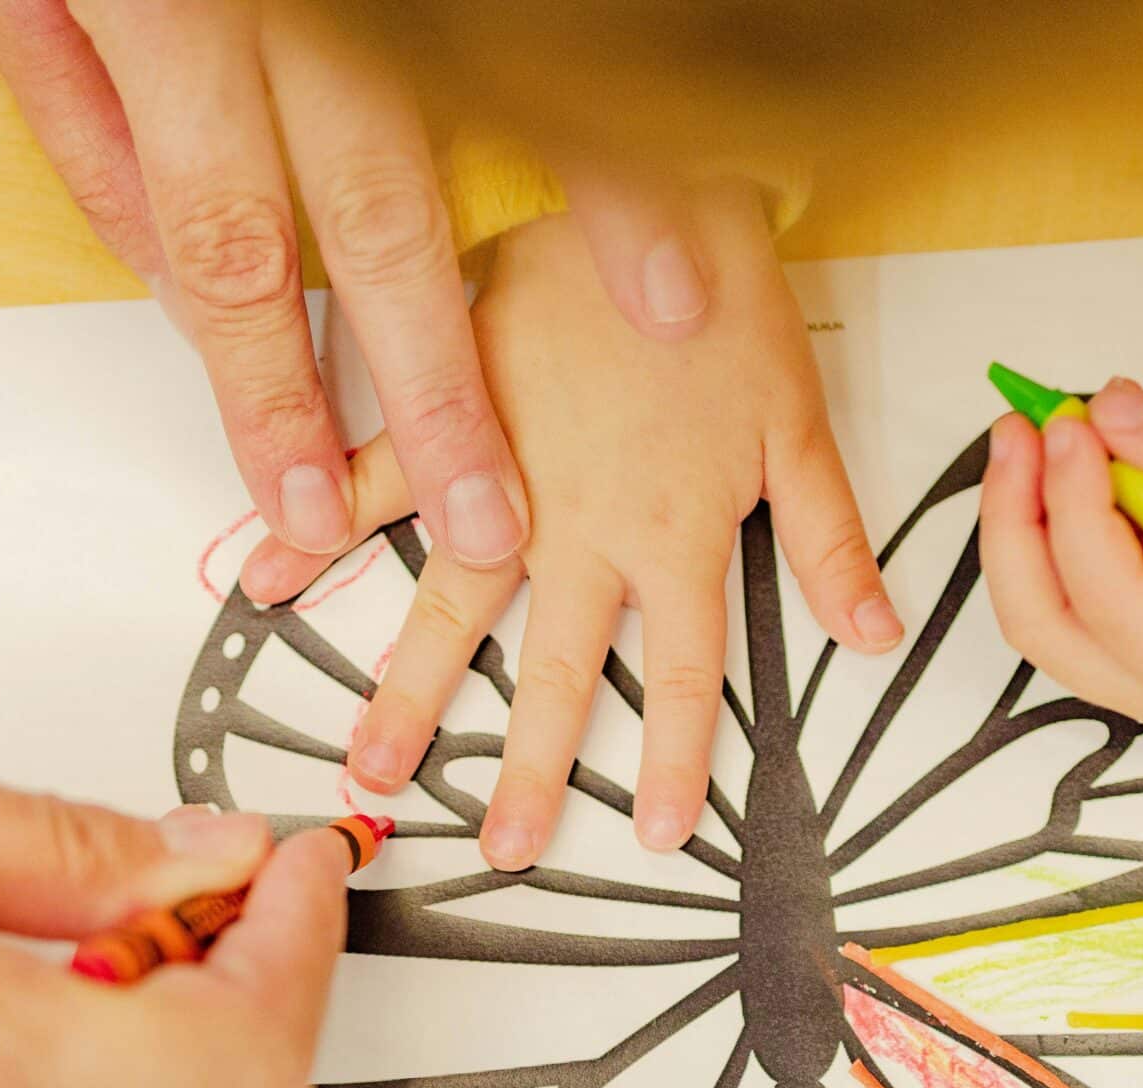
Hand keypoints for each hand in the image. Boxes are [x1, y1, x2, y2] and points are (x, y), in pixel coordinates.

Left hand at [0, 0, 719, 573]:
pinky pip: (541, 41)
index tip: (302, 495)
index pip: (229, 249)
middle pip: (379, 216)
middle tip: (483, 511)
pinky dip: (620, 116)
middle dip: (436, 386)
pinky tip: (672, 182)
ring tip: (656, 336)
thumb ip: (95, 137)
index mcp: (172, 16)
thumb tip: (176, 280)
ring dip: (583, 232)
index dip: (269, 391)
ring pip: (496, 112)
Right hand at [241, 181, 901, 867]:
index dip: (672, 760)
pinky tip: (269, 583)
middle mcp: (584, 524)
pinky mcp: (449, 413)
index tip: (658, 832)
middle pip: (556, 672)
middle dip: (531, 768)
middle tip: (504, 845)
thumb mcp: (799, 422)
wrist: (657, 187)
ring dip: (412, 692)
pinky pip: (374, 482)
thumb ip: (829, 539)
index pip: (679, 675)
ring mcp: (505, 475)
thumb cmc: (729, 293)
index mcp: (677, 533)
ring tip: (377, 768)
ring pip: (453, 606)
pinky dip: (316, 530)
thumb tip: (873, 632)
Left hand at [979, 371, 1142, 739]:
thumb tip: (1114, 413)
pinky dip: (1098, 496)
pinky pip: (1090, 567)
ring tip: (1133, 403)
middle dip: (1020, 514)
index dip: (1071, 503)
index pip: (1104, 598)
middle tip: (1029, 419)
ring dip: (1060, 494)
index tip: (1074, 419)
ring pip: (1051, 592)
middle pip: (1044, 616)